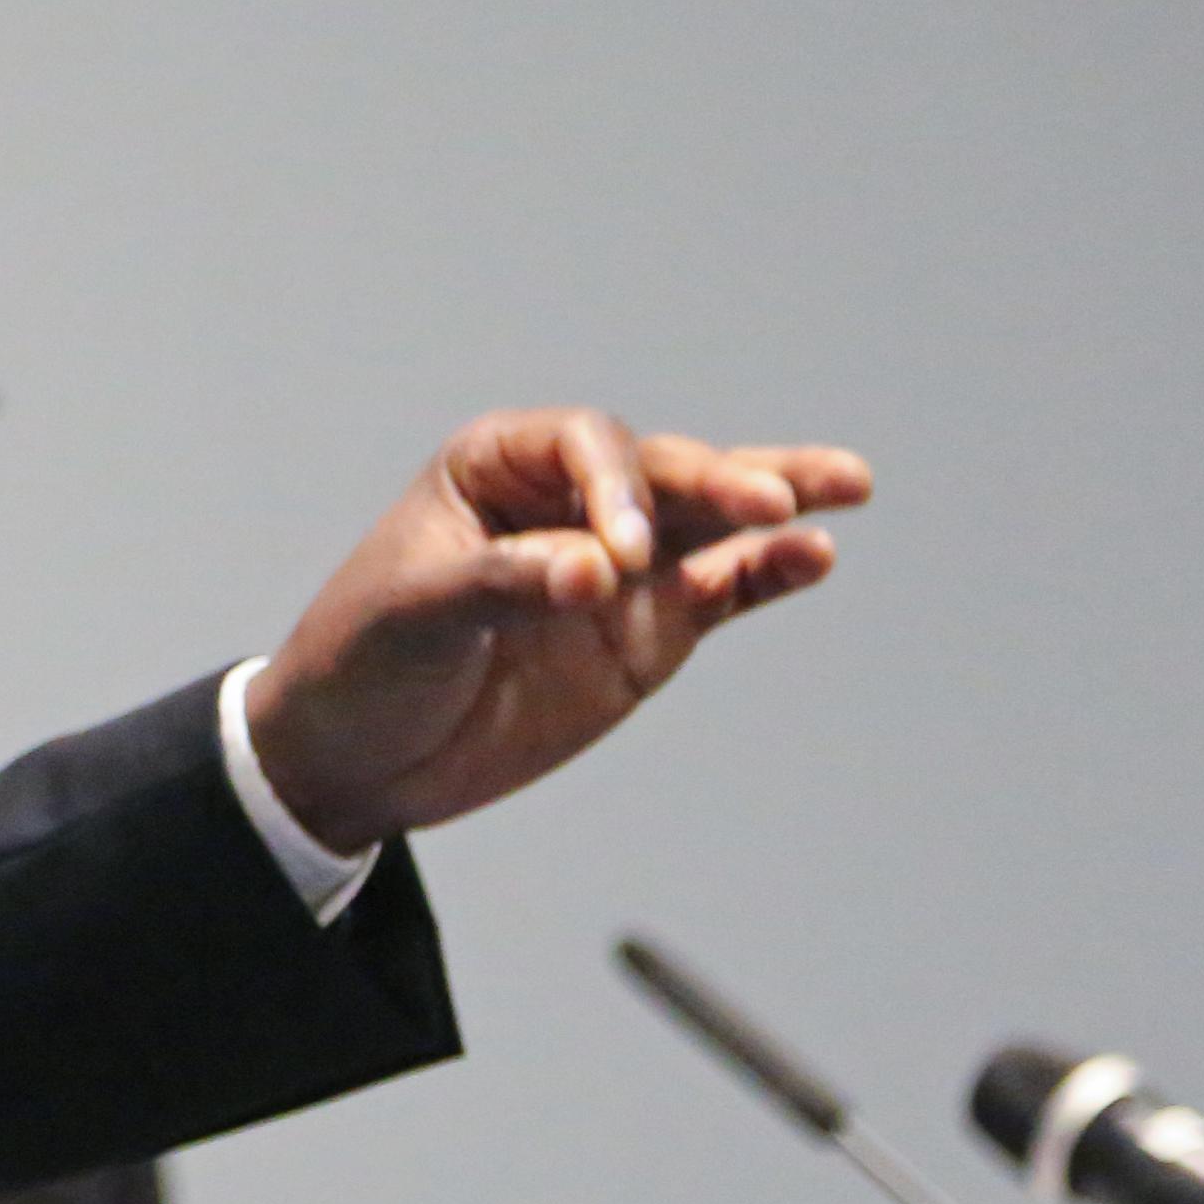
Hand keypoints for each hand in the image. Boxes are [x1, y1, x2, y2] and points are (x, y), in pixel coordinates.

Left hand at [241, 411, 870, 854]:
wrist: (356, 758)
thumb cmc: (361, 661)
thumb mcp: (413, 616)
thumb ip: (504, 585)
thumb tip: (599, 574)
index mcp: (496, 468)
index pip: (582, 445)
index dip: (613, 486)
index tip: (619, 557)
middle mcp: (569, 502)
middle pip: (662, 473)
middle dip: (719, 479)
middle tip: (773, 498)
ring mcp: (619, 567)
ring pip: (710, 520)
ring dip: (773, 504)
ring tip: (847, 484)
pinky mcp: (648, 631)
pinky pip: (721, 591)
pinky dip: (767, 575)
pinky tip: (814, 557)